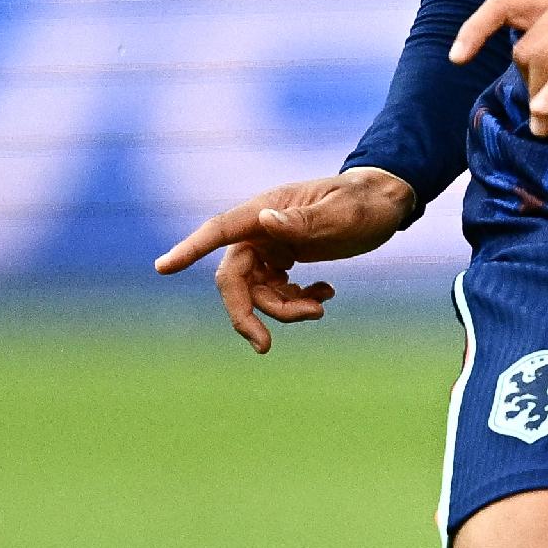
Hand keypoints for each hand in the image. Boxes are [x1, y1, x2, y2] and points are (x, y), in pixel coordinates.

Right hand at [153, 166, 415, 353]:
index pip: (220, 230)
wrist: (385, 200)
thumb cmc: (365, 202)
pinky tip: (325, 294)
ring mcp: (272, 244)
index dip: (189, 249)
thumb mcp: (342, 214)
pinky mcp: (285, 257)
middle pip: (234, 277)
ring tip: (321, 307)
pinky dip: (297, 301)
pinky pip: (276, 290)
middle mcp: (261, 228)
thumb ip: (304, 221)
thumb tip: (265, 223)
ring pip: (258, 290)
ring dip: (284, 309)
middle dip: (246, 313)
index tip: (162, 268)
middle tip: (264, 347)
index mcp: (266, 209)